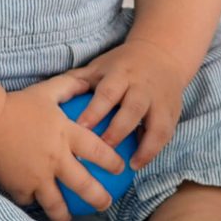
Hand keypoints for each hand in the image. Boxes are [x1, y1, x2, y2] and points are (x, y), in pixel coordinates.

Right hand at [0, 70, 125, 220]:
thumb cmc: (17, 104)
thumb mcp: (47, 91)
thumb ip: (70, 86)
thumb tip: (88, 79)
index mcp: (66, 135)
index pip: (98, 151)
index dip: (113, 162)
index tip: (121, 169)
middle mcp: (55, 158)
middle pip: (84, 185)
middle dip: (99, 198)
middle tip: (106, 204)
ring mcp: (37, 176)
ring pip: (56, 203)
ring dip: (65, 214)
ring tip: (70, 218)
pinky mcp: (18, 187)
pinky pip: (30, 201)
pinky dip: (34, 204)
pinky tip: (38, 207)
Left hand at [67, 36, 192, 169]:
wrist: (162, 54)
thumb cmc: (121, 66)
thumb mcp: (100, 66)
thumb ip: (77, 81)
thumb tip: (47, 98)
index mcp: (121, 74)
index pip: (108, 92)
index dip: (95, 110)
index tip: (80, 129)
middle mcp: (143, 87)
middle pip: (134, 108)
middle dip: (119, 130)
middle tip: (103, 150)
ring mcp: (161, 100)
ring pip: (157, 124)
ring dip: (145, 146)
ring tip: (130, 165)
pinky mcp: (173, 112)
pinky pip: (166, 133)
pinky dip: (155, 149)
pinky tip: (140, 164)